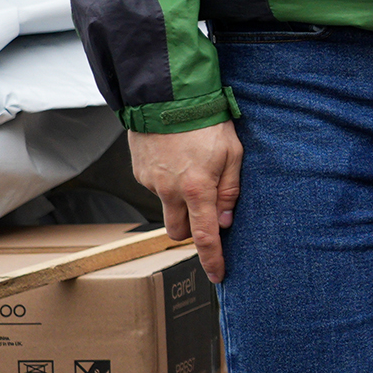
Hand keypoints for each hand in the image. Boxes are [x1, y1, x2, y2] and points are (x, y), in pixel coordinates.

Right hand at [128, 123, 242, 282]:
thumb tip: (227, 220)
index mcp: (197, 189)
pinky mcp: (139, 172)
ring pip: (165, 208)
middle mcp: (170, 191)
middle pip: (178, 231)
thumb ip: (231, 189)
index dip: (211, 258)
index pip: (204, 236)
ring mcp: (151, 183)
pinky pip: (155, 187)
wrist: (168, 96)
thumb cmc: (207, 122)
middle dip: (190, 230)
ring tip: (193, 171)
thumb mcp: (233, 153)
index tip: (217, 275)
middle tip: (206, 212)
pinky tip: (177, 158)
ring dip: (179, 203)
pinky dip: (167, 182)